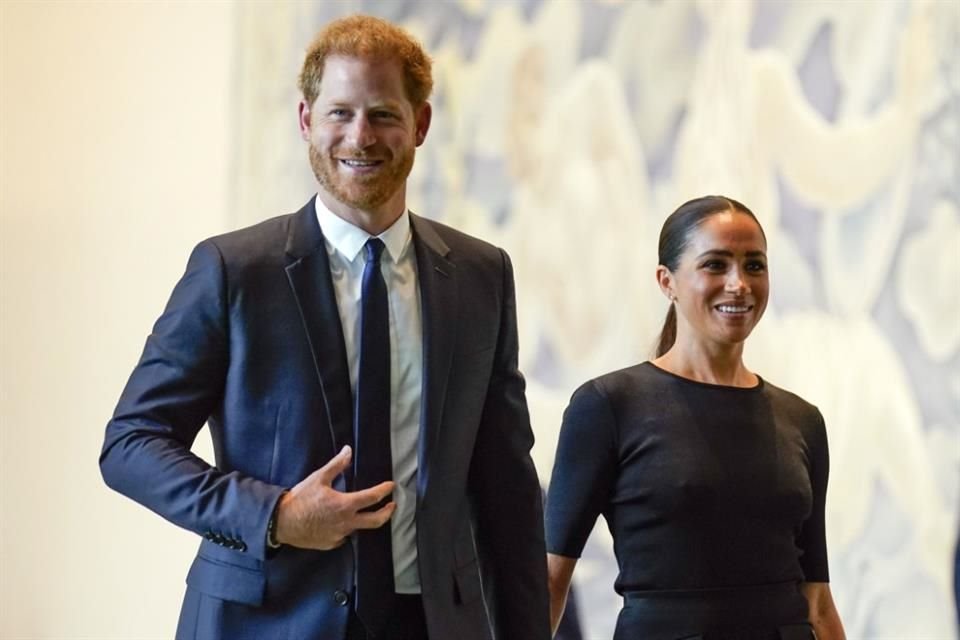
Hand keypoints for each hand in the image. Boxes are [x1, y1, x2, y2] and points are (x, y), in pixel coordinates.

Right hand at [274, 445, 394, 549]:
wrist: (282, 522)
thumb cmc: (300, 499)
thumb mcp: (318, 478)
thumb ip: (336, 465)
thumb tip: (348, 450)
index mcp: (345, 505)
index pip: (372, 498)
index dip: (384, 491)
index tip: (391, 486)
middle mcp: (346, 523)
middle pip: (375, 521)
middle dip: (387, 513)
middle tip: (392, 506)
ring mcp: (339, 536)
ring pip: (358, 529)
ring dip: (363, 520)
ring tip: (364, 512)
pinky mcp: (330, 544)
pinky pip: (343, 537)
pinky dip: (346, 529)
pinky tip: (342, 523)